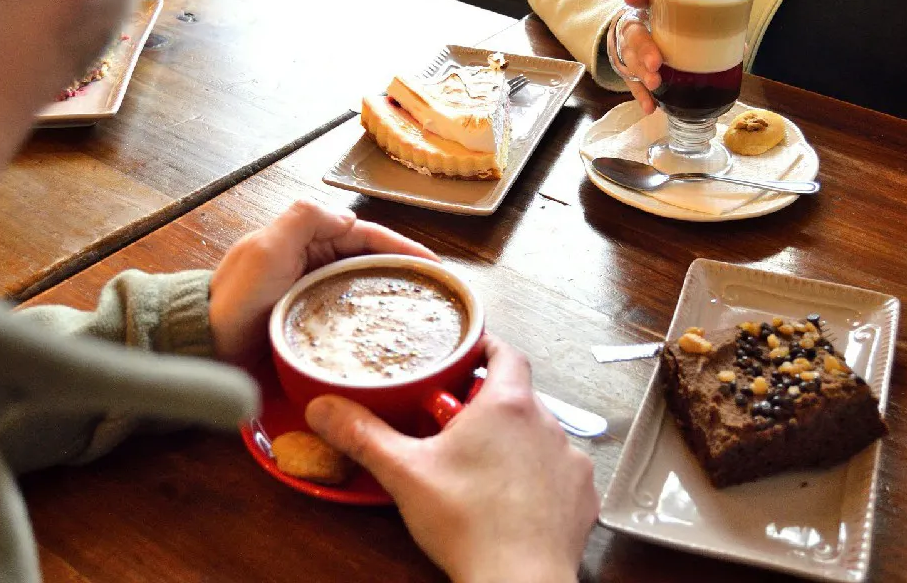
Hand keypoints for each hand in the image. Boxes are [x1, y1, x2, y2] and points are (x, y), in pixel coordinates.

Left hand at [208, 199, 437, 364]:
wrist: (207, 347)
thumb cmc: (235, 299)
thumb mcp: (267, 247)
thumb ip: (305, 217)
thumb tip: (348, 215)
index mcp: (306, 238)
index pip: (366, 235)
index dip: (402, 247)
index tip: (433, 264)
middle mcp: (313, 263)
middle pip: (372, 261)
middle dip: (406, 271)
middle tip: (438, 291)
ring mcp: (313, 294)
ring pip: (365, 289)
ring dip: (393, 296)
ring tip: (425, 312)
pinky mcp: (311, 324)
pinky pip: (352, 317)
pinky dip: (374, 321)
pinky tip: (391, 334)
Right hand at [306, 336, 597, 582]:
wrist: (518, 580)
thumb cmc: (469, 524)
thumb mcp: (405, 473)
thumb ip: (363, 435)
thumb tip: (325, 409)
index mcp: (507, 404)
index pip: (506, 353)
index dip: (487, 347)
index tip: (470, 352)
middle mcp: (547, 423)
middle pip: (518, 397)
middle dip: (489, 405)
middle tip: (456, 425)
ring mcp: (570, 459)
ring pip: (540, 435)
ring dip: (517, 442)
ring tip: (483, 467)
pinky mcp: (582, 495)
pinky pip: (560, 472)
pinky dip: (540, 478)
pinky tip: (515, 498)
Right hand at [607, 0, 662, 115]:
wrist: (634, 21)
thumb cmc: (650, 10)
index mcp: (631, 24)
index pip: (635, 35)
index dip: (644, 48)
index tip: (656, 62)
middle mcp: (627, 44)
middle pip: (632, 57)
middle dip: (643, 68)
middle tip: (656, 77)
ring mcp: (629, 60)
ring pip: (633, 73)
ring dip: (642, 84)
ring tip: (654, 94)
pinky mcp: (633, 73)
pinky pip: (635, 86)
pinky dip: (642, 97)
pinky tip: (650, 108)